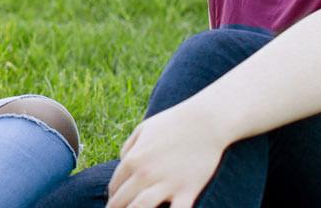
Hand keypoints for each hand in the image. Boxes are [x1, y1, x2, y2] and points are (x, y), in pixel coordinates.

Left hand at [107, 106, 229, 207]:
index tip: (117, 203)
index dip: (114, 197)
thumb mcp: (143, 129)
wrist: (206, 121)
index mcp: (133, 159)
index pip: (114, 188)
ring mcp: (167, 184)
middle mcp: (146, 174)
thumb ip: (128, 148)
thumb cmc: (173, 123)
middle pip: (123, 202)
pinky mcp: (188, 191)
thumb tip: (122, 165)